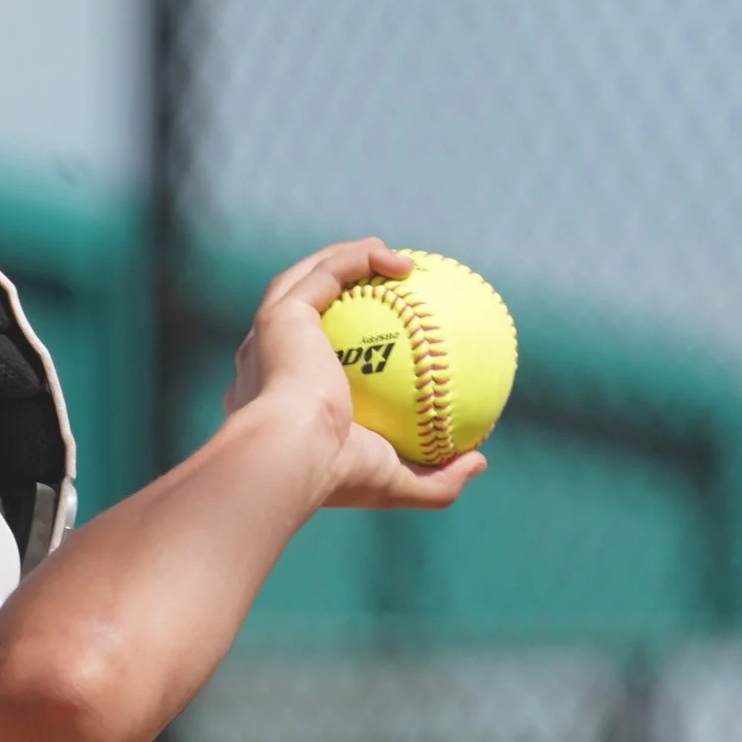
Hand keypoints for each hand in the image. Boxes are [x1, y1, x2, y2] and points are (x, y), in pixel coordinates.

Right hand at [225, 239, 485, 511]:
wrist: (290, 454)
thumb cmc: (333, 474)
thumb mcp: (394, 482)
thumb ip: (434, 478)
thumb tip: (479, 463)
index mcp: (277, 401)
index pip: (299, 366)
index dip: (332, 348)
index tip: (381, 345)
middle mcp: (262, 363)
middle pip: (301, 311)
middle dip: (337, 289)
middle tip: (390, 289)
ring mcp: (267, 335)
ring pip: (307, 278)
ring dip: (351, 260)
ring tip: (400, 263)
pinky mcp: (280, 313)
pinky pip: (327, 272)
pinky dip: (362, 258)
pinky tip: (406, 264)